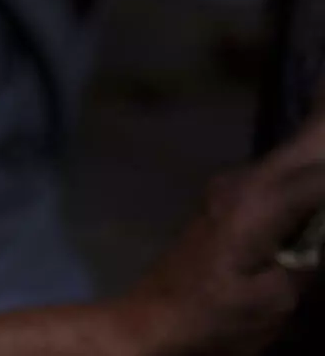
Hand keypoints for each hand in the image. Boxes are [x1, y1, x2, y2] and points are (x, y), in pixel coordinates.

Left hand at [120, 96, 324, 355]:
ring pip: (290, 161)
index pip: (321, 171)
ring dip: (317, 157)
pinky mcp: (226, 204)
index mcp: (257, 202)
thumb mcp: (279, 298)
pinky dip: (304, 177)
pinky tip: (314, 191)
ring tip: (324, 153)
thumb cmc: (216, 318)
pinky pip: (277, 180)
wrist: (152, 323)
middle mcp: (240, 183)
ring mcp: (228, 190)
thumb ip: (315, 259)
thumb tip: (322, 231)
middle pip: (303, 149)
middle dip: (324, 135)